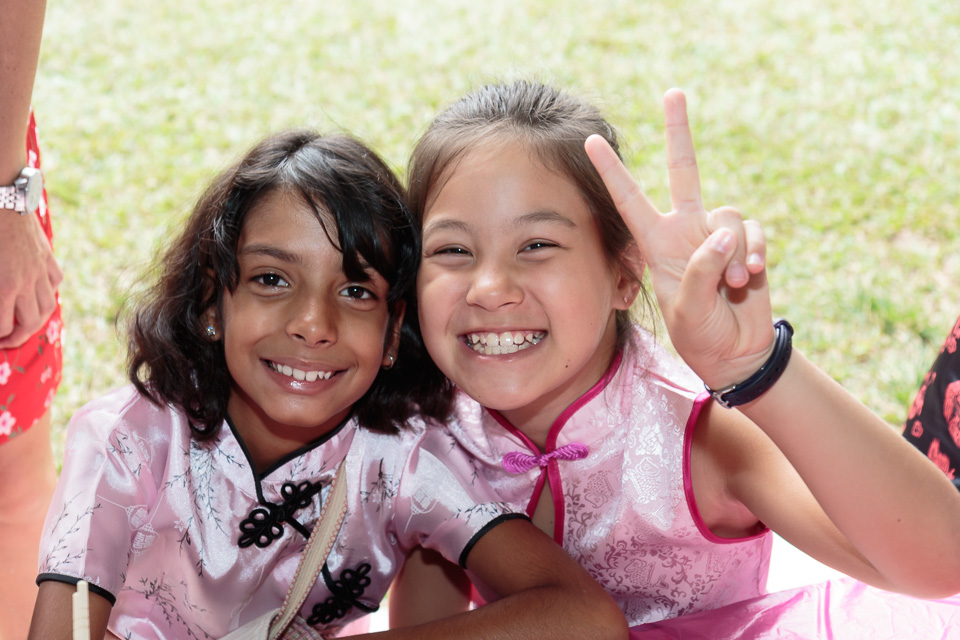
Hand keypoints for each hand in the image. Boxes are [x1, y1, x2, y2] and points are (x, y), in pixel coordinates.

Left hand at [0, 209, 61, 348]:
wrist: (3, 198)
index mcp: (3, 286)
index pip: (3, 326)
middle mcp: (25, 283)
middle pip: (30, 324)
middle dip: (16, 338)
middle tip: (5, 339)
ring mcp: (40, 270)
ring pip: (46, 307)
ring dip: (36, 321)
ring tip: (24, 324)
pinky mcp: (48, 258)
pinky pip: (55, 283)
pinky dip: (48, 293)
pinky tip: (37, 293)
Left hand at [585, 88, 771, 388]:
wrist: (736, 353)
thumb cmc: (699, 334)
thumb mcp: (687, 308)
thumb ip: (700, 269)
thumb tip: (725, 230)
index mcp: (656, 244)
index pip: (629, 200)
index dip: (612, 172)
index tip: (590, 143)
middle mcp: (685, 231)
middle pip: (684, 171)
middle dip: (679, 132)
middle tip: (673, 93)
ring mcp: (717, 235)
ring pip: (729, 214)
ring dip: (734, 250)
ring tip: (731, 284)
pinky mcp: (747, 244)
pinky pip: (753, 232)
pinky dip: (754, 253)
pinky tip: (750, 278)